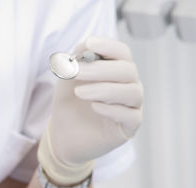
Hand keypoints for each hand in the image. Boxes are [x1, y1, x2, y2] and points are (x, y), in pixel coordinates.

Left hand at [38, 36, 142, 184]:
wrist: (63, 136)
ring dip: (104, 89)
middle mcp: (129, 86)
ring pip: (132, 92)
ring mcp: (132, 107)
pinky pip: (130, 116)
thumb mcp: (67, 79)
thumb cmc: (70, 105)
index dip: (108, 45)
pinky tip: (94, 107)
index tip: (89, 43)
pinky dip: (112, 109)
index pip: (123, 53)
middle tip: (76, 72)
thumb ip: (76, 60)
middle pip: (128, 70)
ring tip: (79, 92)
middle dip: (100, 69)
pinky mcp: (129, 128)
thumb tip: (86, 43)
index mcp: (117, 71)